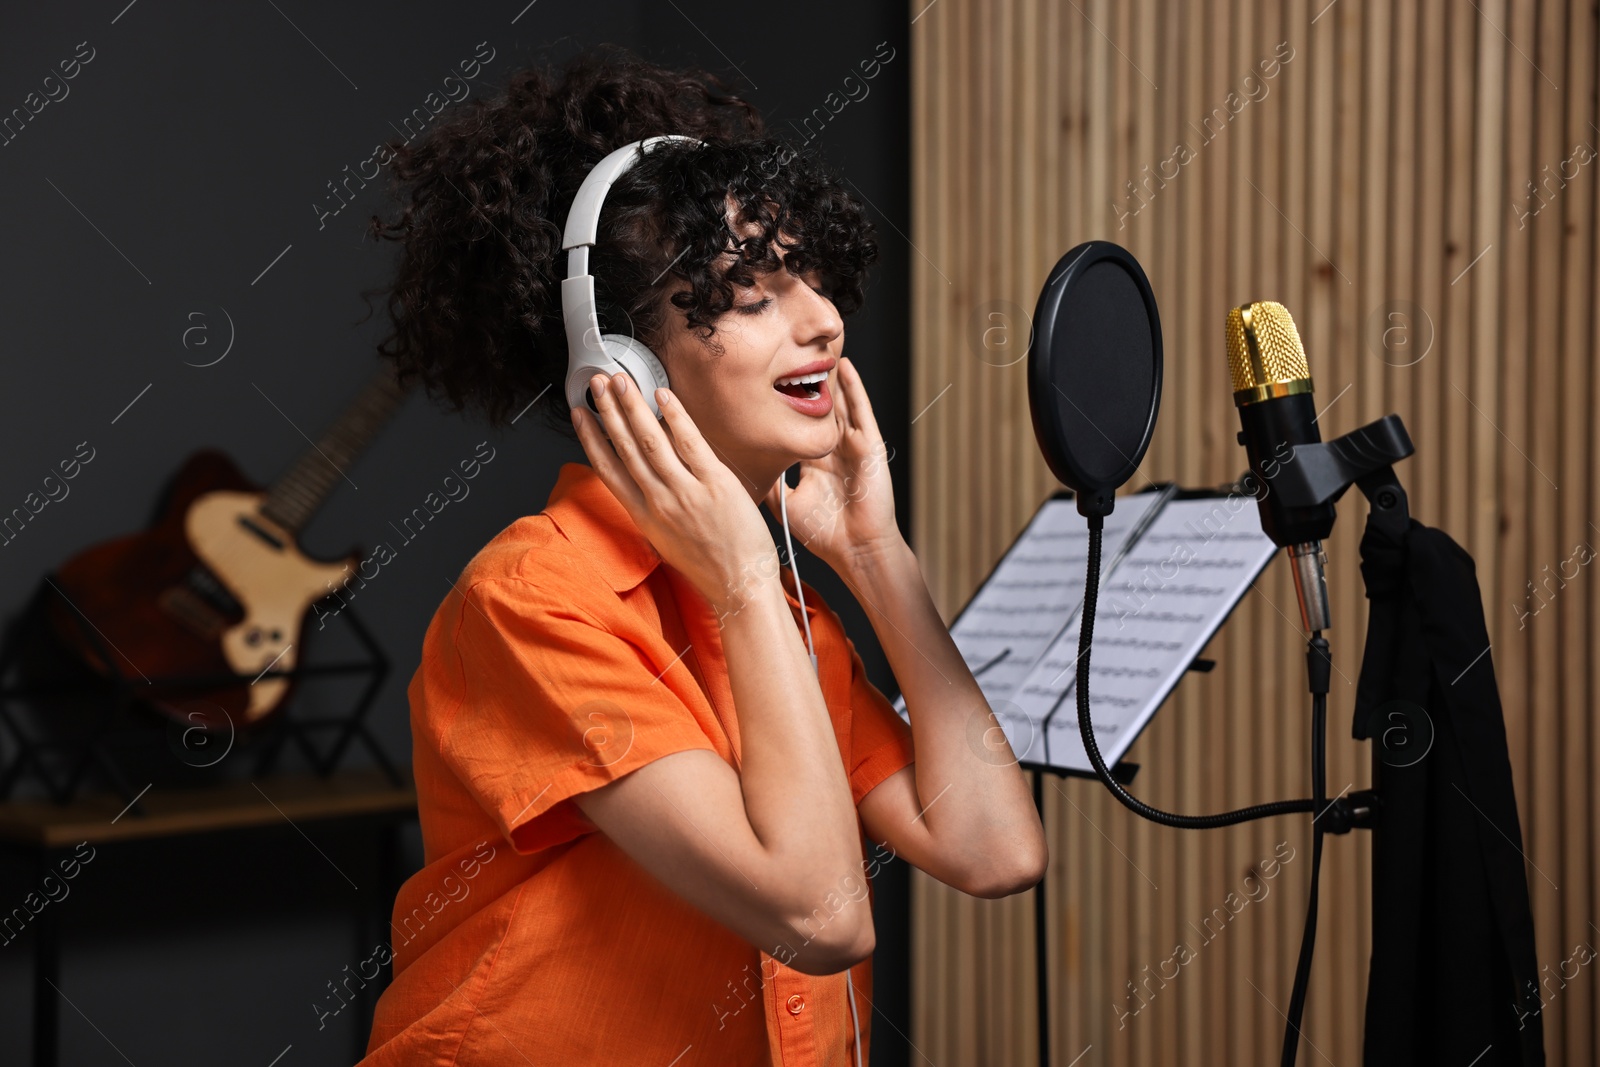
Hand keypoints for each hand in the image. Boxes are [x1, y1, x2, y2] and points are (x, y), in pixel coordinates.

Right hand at [573, 372, 779, 612]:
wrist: (740, 588)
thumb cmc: (712, 567)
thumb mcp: (670, 540)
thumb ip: (658, 506)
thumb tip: (654, 473)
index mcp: (645, 517)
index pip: (608, 469)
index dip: (591, 438)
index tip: (581, 415)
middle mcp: (659, 502)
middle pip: (626, 447)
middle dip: (608, 411)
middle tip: (597, 383)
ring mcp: (686, 492)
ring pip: (651, 441)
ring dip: (632, 406)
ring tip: (621, 381)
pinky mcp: (715, 484)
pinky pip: (690, 443)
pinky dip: (675, 417)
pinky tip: (662, 397)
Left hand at [765, 356, 902, 576]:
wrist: (856, 548)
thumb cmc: (826, 533)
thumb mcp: (787, 504)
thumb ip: (769, 485)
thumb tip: (741, 473)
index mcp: (816, 463)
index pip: (798, 426)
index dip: (785, 407)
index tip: (766, 386)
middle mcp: (834, 450)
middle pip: (819, 408)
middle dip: (807, 383)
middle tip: (789, 354)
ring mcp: (853, 446)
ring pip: (839, 403)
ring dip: (829, 378)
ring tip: (816, 349)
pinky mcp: (869, 446)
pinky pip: (862, 411)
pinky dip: (855, 389)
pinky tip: (845, 367)